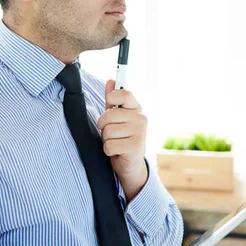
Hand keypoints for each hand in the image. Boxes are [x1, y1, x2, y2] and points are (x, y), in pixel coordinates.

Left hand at [97, 80, 148, 200]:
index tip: (110, 104)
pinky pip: (109, 145)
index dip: (112, 97)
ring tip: (116, 142)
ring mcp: (140, 132)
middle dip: (104, 126)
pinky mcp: (135, 147)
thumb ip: (112, 100)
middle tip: (111, 132)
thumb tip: (110, 81)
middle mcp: (141, 118)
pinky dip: (108, 150)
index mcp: (136, 108)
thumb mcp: (117, 117)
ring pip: (107, 131)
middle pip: (108, 115)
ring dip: (106, 139)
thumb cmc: (122, 137)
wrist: (131, 164)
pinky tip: (117, 151)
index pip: (124, 93)